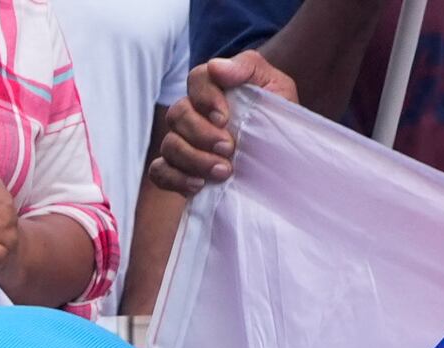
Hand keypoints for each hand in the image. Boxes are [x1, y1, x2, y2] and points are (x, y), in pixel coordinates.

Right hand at [148, 54, 293, 195]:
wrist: (284, 162)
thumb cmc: (278, 121)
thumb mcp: (277, 87)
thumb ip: (248, 67)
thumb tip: (216, 66)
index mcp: (216, 88)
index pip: (196, 79)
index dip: (205, 98)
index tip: (225, 118)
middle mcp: (194, 112)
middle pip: (177, 114)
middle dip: (201, 134)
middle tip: (228, 149)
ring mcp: (183, 142)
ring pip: (169, 145)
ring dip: (194, 159)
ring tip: (223, 171)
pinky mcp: (178, 170)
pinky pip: (159, 171)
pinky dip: (175, 178)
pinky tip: (199, 185)